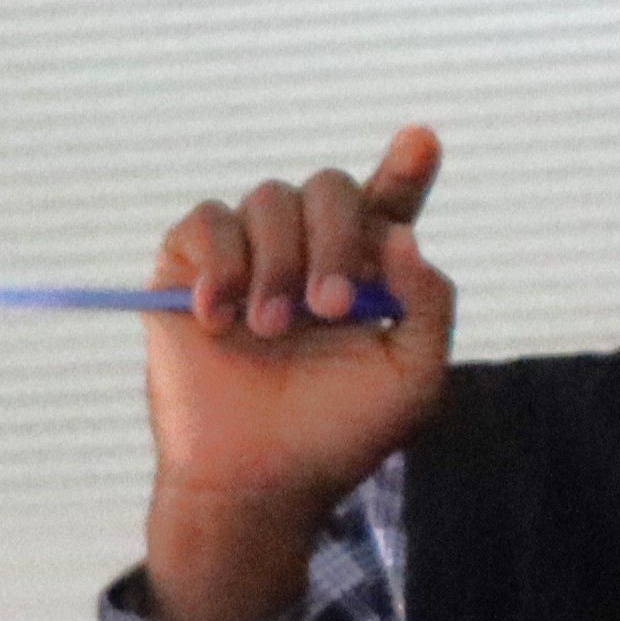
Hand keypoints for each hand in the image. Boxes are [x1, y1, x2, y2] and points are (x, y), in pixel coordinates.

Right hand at [136, 124, 453, 620]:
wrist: (256, 480)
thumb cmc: (337, 435)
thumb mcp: (412, 380)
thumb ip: (430, 304)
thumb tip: (403, 235)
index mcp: (368, 271)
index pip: (391, 202)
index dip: (407, 165)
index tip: (422, 139)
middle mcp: (310, 250)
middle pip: (329, 188)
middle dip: (334, 238)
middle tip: (330, 308)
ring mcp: (249, 253)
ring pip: (268, 199)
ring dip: (276, 264)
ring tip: (270, 332)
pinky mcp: (189, 263)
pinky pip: (206, 219)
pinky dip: (218, 262)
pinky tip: (217, 317)